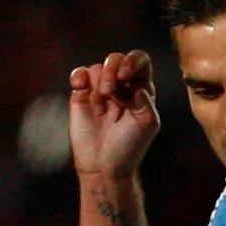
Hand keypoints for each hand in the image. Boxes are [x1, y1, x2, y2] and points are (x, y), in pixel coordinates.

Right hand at [69, 50, 160, 178]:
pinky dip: (79, 76)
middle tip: (108, 92)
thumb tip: (138, 88)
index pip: (140, 61)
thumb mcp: (147, 125)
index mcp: (140, 89)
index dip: (132, 61)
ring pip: (97, 67)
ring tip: (100, 104)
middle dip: (111, 71)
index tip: (125, 75)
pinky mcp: (82, 96)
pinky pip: (79, 75)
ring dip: (98, 81)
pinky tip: (80, 86)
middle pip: (116, 59)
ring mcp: (100, 91)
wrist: (103, 166)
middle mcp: (121, 86)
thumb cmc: (128, 147)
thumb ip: (147, 103)